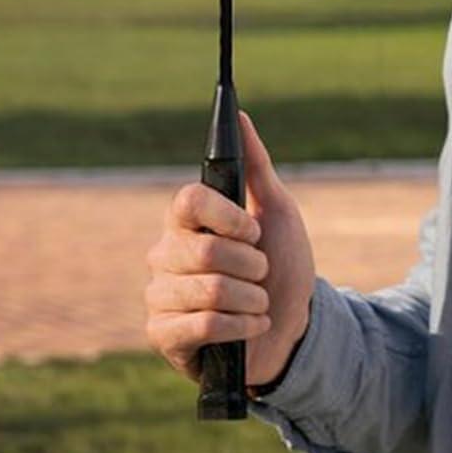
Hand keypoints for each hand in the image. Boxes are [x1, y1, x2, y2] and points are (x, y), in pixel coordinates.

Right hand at [145, 111, 318, 387]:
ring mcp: (159, 295)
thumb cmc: (281, 264)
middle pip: (205, 250)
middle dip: (252, 265)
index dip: (228, 217)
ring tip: (258, 302)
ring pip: (209, 290)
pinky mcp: (163, 335)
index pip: (187, 201)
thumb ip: (256, 166)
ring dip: (251, 299)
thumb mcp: (277, 211)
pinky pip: (204, 325)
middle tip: (261, 272)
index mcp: (186, 221)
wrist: (292, 327)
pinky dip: (242, 327)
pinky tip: (250, 327)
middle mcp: (164, 254)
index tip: (254, 232)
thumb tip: (239, 117)